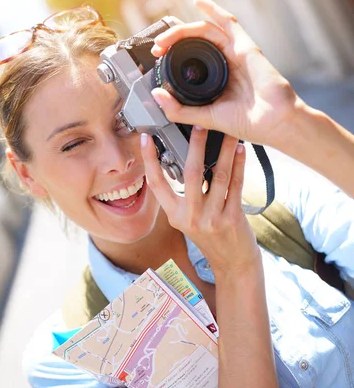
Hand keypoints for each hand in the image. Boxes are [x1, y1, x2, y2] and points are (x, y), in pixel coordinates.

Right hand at [140, 130, 260, 277]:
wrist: (233, 263)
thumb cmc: (211, 236)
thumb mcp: (190, 219)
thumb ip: (187, 195)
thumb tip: (189, 160)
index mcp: (174, 215)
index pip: (156, 184)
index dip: (150, 160)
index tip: (147, 138)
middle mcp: (189, 217)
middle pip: (190, 174)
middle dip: (195, 146)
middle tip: (198, 124)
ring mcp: (211, 219)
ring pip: (218, 176)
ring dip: (224, 151)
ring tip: (228, 132)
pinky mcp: (232, 218)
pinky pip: (235, 185)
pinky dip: (239, 165)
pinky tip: (241, 151)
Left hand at [151, 0, 298, 148]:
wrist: (275, 122)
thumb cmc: (249, 123)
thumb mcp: (205, 119)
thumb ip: (179, 110)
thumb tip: (156, 95)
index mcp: (216, 79)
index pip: (190, 59)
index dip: (172, 54)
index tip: (157, 59)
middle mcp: (225, 63)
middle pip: (194, 42)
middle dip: (172, 40)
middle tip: (157, 47)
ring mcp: (235, 53)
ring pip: (204, 31)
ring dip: (182, 30)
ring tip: (165, 37)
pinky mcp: (245, 46)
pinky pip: (228, 22)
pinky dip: (213, 9)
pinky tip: (198, 1)